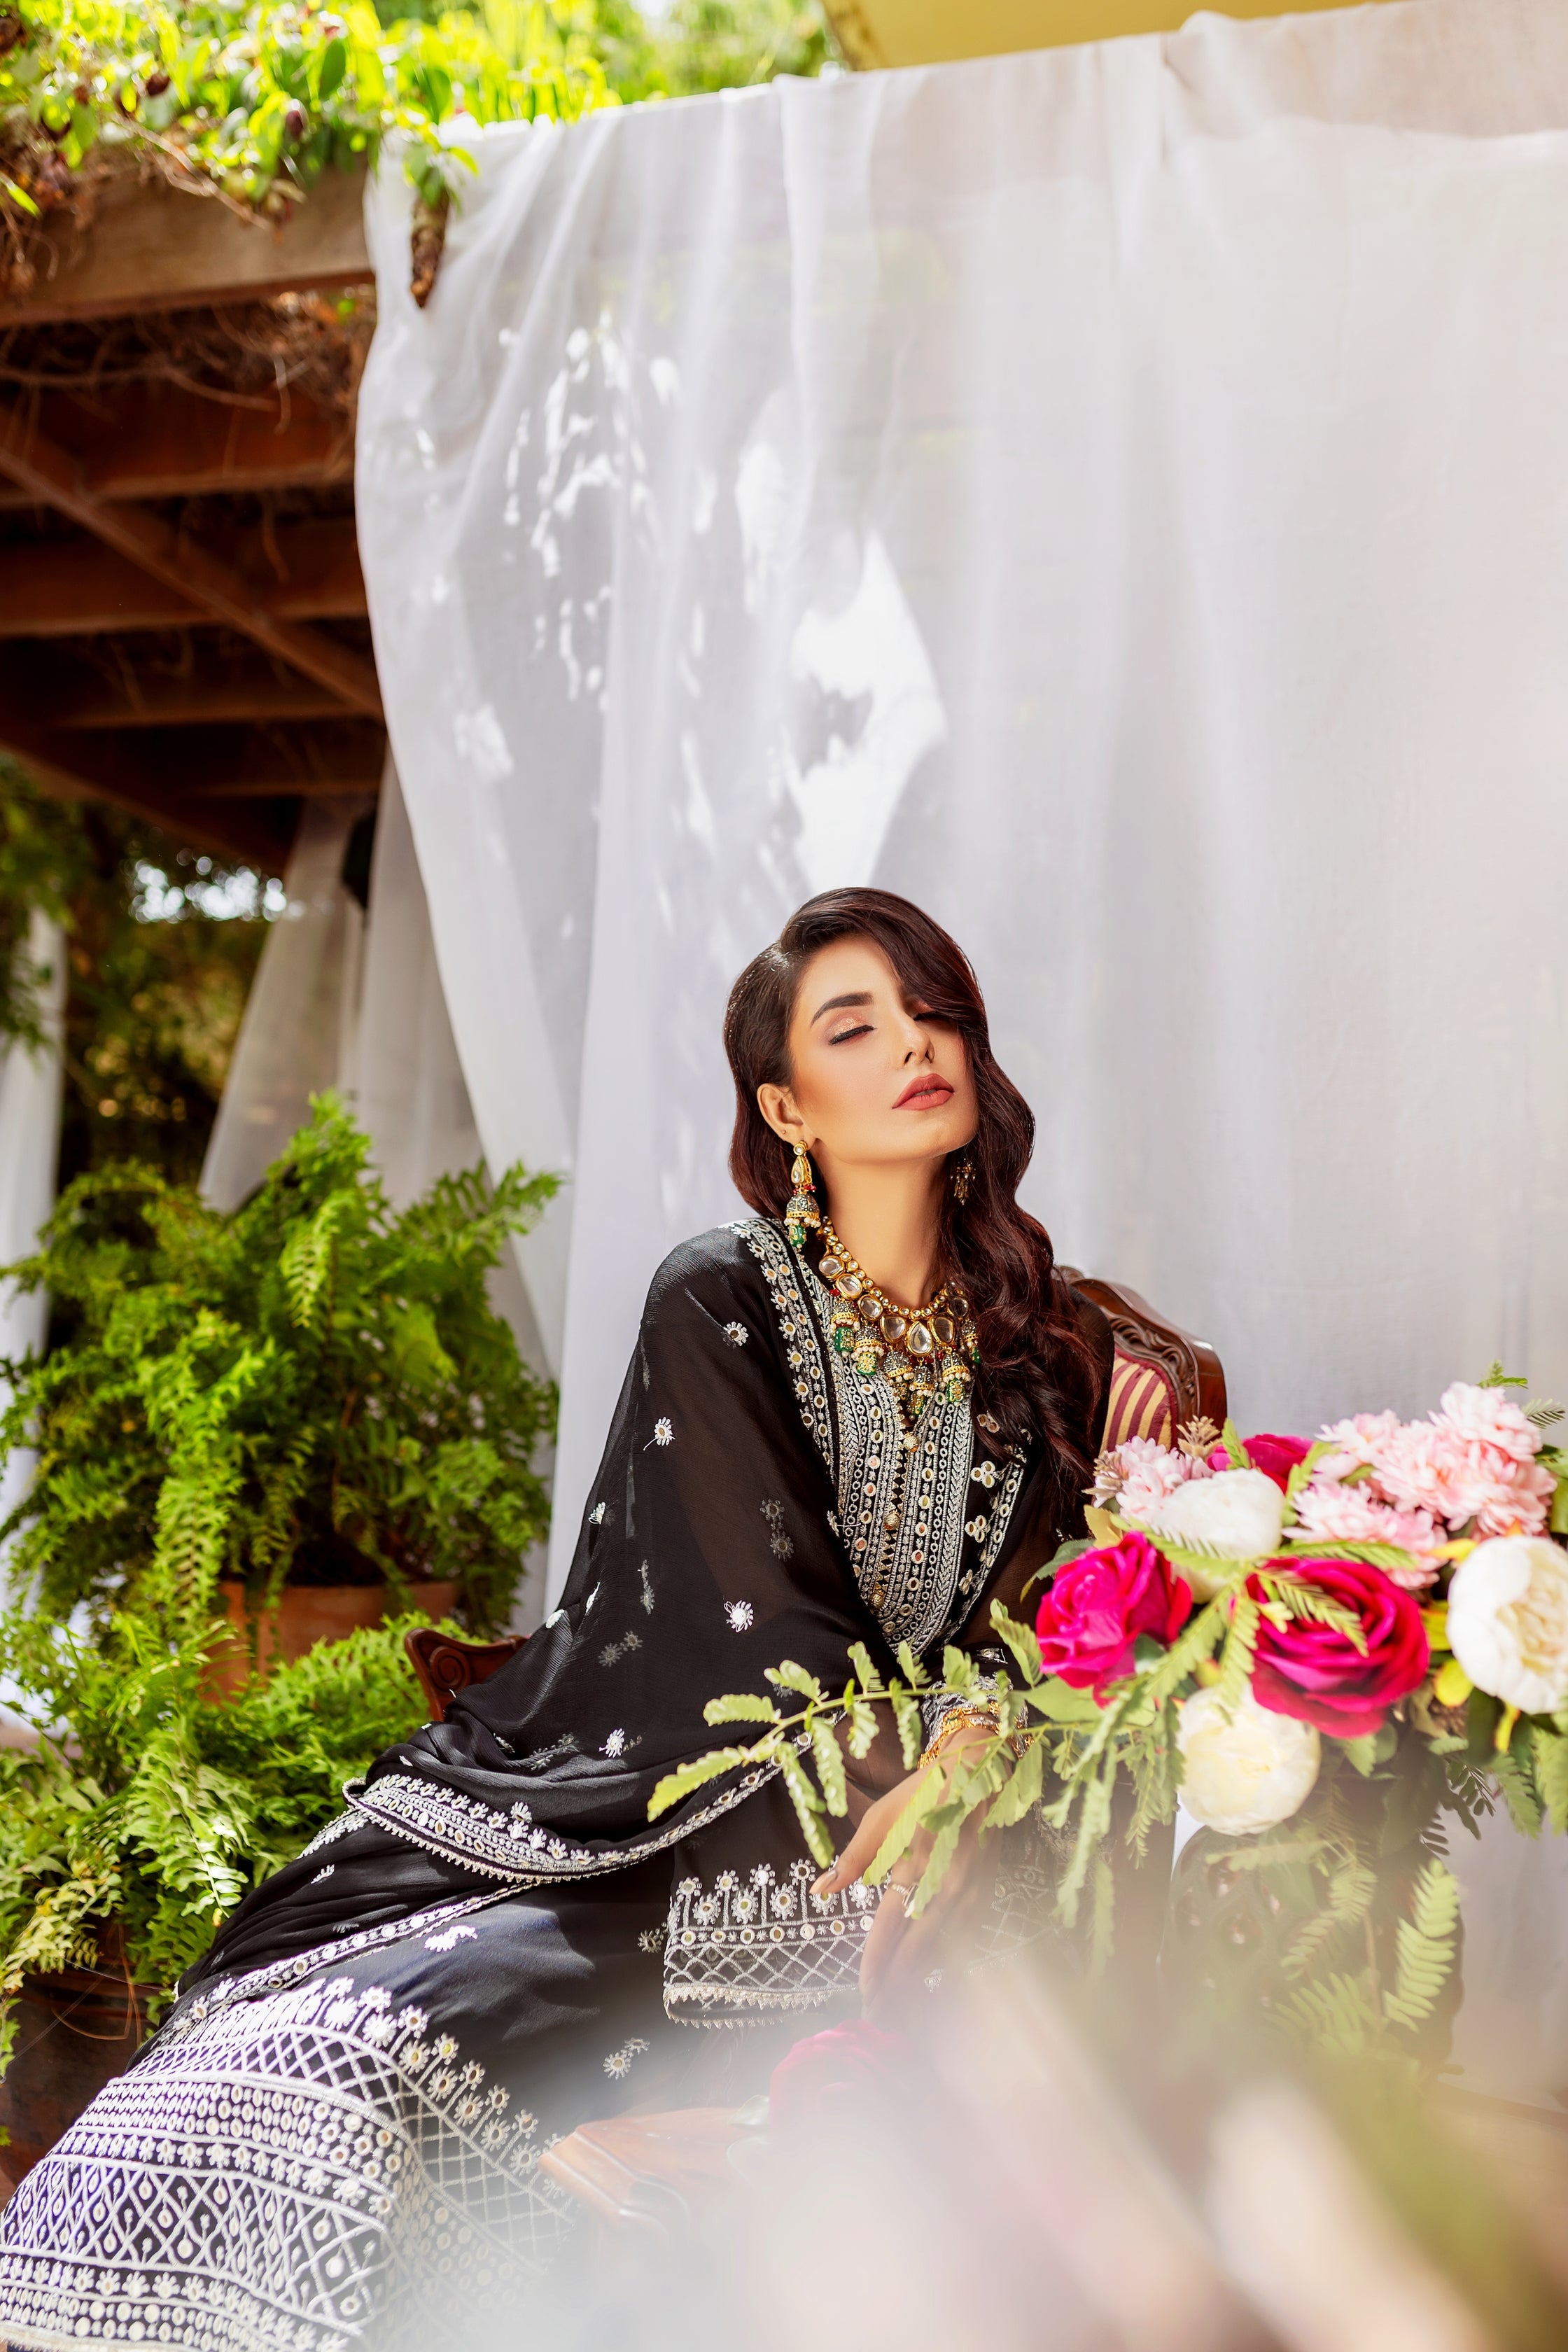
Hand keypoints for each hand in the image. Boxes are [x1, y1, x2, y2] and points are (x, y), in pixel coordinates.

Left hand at [812, 1731, 990, 2015]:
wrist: (981, 1768)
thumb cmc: (924, 1790)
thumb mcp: (882, 1816)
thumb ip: (854, 1859)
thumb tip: (822, 1889)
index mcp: (914, 1866)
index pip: (890, 1929)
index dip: (876, 1964)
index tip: (863, 1992)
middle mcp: (945, 1885)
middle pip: (918, 1950)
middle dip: (898, 1985)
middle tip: (879, 2014)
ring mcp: (971, 1891)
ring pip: (945, 1949)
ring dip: (923, 1980)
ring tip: (903, 2007)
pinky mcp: (987, 1890)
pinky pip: (968, 1936)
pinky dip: (951, 1960)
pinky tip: (938, 1977)